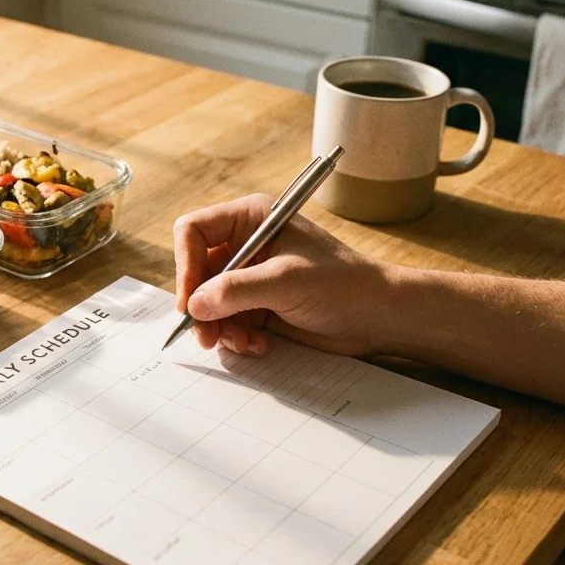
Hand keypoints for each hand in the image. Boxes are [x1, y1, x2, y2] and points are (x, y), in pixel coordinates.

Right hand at [173, 194, 393, 357]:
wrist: (378, 316)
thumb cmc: (343, 285)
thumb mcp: (287, 281)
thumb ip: (236, 290)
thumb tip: (194, 305)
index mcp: (251, 219)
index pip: (194, 232)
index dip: (185, 265)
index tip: (191, 301)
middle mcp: (245, 244)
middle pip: (196, 272)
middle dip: (201, 306)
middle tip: (207, 336)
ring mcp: (250, 276)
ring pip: (208, 302)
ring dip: (220, 327)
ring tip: (244, 343)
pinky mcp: (257, 304)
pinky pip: (226, 321)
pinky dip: (236, 337)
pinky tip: (258, 345)